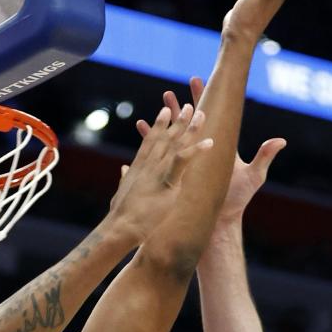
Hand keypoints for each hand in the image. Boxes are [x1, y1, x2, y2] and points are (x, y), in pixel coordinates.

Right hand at [108, 100, 212, 244]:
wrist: (121, 225)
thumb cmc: (121, 213)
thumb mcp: (122, 191)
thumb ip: (125, 178)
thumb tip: (124, 170)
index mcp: (139, 166)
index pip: (151, 140)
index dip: (160, 124)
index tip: (166, 111)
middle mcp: (149, 163)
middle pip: (167, 137)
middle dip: (179, 121)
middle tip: (189, 106)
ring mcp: (157, 170)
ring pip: (177, 144)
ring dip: (190, 128)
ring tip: (202, 114)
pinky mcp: (167, 181)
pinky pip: (185, 161)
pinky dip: (197, 150)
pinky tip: (209, 142)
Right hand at [156, 77, 285, 232]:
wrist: (220, 223)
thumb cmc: (237, 201)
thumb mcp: (253, 177)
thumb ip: (263, 157)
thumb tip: (281, 140)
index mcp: (216, 148)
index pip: (209, 119)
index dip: (202, 100)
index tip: (195, 81)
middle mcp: (201, 154)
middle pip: (188, 125)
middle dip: (178, 109)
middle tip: (168, 93)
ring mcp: (188, 164)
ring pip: (173, 138)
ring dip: (164, 123)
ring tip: (155, 110)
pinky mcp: (176, 176)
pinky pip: (161, 158)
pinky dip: (152, 145)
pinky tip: (144, 132)